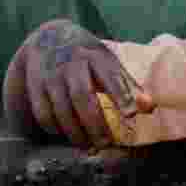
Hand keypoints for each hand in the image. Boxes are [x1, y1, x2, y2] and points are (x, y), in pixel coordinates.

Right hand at [3, 19, 155, 148]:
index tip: (131, 114)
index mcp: (96, 55)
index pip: (110, 76)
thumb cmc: (88, 58)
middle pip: (82, 95)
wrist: (49, 38)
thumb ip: (128, 86)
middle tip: (106, 144)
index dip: (121, 95)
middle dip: (94, 123)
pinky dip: (55, 127)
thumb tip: (150, 107)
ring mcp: (51, 74)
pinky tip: (67, 135)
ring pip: (61, 107)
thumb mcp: (109, 64)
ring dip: (75, 131)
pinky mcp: (35, 85)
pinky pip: (43, 112)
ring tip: (88, 146)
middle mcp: (72, 62)